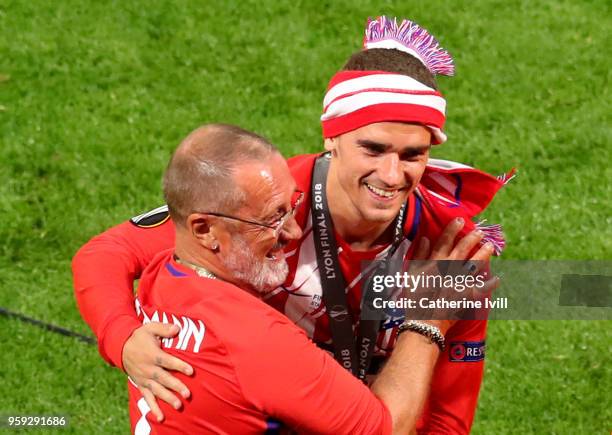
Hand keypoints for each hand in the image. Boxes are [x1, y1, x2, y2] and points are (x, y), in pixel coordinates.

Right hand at [123, 322, 193, 421]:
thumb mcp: (150, 328)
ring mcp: (144, 378)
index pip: (168, 361)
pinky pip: (147, 397)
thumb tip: (177, 328)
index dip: (179, 366)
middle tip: (187, 394)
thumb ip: (164, 329)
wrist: (121, 346)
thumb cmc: (139, 336)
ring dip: (167, 398)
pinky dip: (153, 408)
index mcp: (152, 355)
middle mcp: (148, 369)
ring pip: (157, 390)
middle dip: (176, 386)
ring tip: (179, 405)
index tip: (191, 371)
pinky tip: (161, 417)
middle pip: (164, 378)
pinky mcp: (141, 385)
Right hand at [409, 218, 499, 332]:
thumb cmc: (414, 298)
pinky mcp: (467, 295)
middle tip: (479, 231)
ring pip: (474, 263)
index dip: (452, 229)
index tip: (460, 220)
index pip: (444, 241)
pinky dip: (489, 284)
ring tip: (490, 246)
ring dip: (483, 254)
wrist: (424, 321)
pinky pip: (481, 288)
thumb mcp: (411, 274)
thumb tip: (425, 239)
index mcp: (434, 262)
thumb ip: (419, 256)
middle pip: (462, 249)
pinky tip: (497, 279)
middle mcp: (449, 268)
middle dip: (471, 238)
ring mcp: (460, 281)